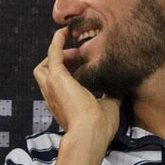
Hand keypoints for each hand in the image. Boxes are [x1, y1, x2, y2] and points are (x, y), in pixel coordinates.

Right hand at [33, 27, 120, 147]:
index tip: (78, 67)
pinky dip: (56, 42)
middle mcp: (53, 98)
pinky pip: (52, 54)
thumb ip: (112, 95)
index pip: (58, 89)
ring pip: (42, 68)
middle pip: (44, 77)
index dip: (66, 76)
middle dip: (55, 65)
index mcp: (63, 106)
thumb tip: (122, 87)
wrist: (90, 133)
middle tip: (72, 56)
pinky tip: (64, 32)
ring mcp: (51, 87)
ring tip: (66, 44)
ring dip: (53, 56)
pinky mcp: (55, 77)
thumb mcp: (109, 107)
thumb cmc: (100, 127)